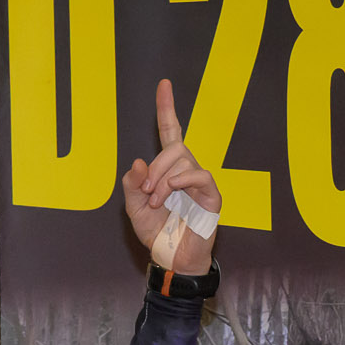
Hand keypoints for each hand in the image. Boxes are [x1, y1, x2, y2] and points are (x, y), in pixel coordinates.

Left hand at [122, 80, 218, 276]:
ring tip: (156, 202)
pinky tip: (171, 194)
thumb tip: (138, 162)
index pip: (170, 132)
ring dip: (163, 181)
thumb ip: (131, 187)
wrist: (171, 259)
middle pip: (173, 148)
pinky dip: (181, 181)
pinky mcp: (212, 195)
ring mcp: (200, 182)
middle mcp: (186, 171)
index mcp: (168, 170)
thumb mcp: (133, 210)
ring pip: (183, 160)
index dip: (166, 109)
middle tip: (145, 193)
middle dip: (154, 168)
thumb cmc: (156, 234)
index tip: (163, 84)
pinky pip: (199, 174)